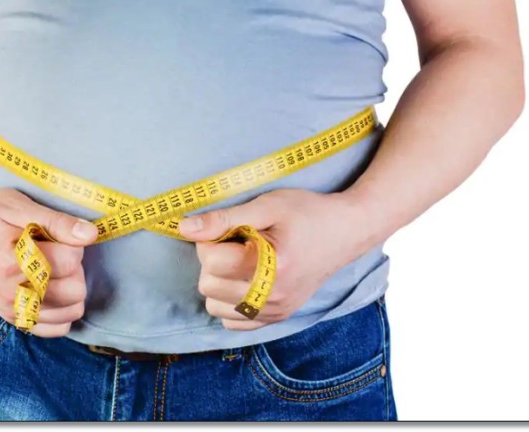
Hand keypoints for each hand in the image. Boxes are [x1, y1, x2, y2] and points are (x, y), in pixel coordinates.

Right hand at [0, 189, 97, 336]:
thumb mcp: (18, 206)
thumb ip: (56, 221)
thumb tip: (90, 235)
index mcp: (12, 260)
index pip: (72, 259)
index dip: (73, 242)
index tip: (57, 235)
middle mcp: (10, 290)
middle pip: (75, 289)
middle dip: (74, 267)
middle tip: (56, 251)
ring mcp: (11, 308)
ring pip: (71, 310)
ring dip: (71, 288)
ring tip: (53, 269)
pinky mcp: (12, 317)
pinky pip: (55, 329)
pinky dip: (63, 311)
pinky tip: (55, 290)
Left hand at [178, 189, 373, 330]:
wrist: (345, 231)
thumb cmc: (307, 213)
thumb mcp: (267, 205)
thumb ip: (224, 218)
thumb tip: (184, 228)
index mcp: (272, 266)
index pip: (210, 260)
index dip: (210, 238)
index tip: (229, 228)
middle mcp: (273, 297)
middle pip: (207, 284)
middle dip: (212, 260)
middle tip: (235, 242)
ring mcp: (275, 312)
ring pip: (214, 306)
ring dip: (218, 281)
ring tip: (242, 260)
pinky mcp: (276, 319)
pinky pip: (231, 321)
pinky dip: (229, 301)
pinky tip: (245, 279)